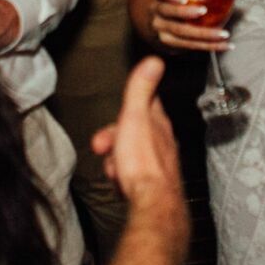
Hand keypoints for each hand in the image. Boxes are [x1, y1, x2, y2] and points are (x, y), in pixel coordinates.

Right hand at [91, 57, 184, 212]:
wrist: (152, 204)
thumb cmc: (141, 162)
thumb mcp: (136, 117)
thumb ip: (141, 89)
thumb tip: (154, 60)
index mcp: (158, 122)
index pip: (147, 103)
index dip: (129, 105)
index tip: (118, 113)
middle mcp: (163, 141)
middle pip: (134, 132)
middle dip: (114, 139)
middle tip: (100, 147)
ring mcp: (159, 163)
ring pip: (131, 155)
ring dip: (116, 160)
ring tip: (114, 170)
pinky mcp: (154, 184)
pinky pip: (133, 175)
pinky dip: (123, 177)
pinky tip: (121, 184)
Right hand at [148, 0, 239, 52]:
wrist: (148, 21)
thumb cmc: (172, 1)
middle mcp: (155, 12)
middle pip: (169, 14)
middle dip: (186, 14)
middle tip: (204, 11)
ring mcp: (160, 30)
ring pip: (181, 34)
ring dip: (204, 35)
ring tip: (224, 34)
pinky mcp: (168, 44)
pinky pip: (189, 46)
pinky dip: (208, 46)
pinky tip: (225, 46)